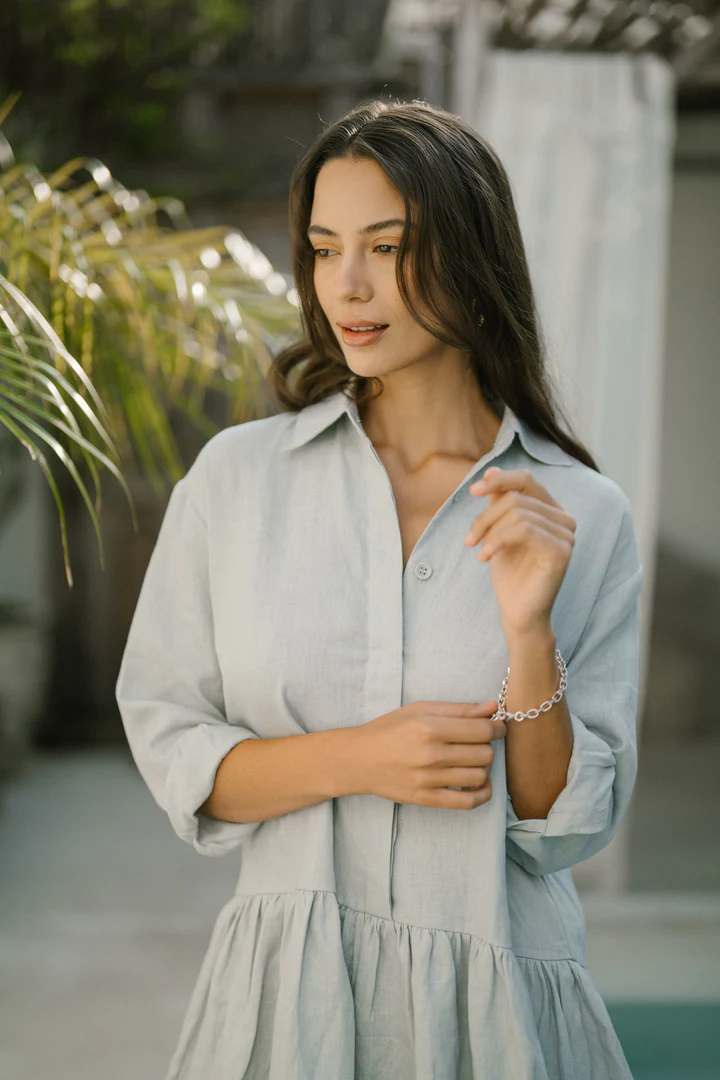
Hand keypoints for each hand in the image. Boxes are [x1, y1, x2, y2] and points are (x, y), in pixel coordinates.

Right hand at [349, 699, 506, 809]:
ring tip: (474, 760)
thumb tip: (491, 708)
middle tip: (480, 742)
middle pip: (484, 754)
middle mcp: (431, 755)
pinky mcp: (426, 799)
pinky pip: (467, 802)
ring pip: (479, 776)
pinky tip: (480, 784)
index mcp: (430, 728)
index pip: (482, 731)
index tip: (498, 726)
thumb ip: (458, 709)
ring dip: (484, 768)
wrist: (359, 759)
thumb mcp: (420, 710)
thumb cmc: (389, 729)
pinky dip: (482, 794)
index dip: (497, 728)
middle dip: (489, 746)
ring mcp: (429, 780)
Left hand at [463, 466, 575, 636]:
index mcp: (552, 511)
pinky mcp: (562, 552)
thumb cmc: (509, 573)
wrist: (517, 612)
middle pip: (517, 498)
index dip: (500, 479)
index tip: (473, 491)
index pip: (527, 480)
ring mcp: (567, 535)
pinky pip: (524, 530)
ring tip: (477, 550)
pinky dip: (497, 541)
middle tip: (469, 539)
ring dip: (488, 530)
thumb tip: (491, 469)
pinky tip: (484, 557)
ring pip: (518, 513)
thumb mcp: (497, 531)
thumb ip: (498, 501)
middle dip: (486, 516)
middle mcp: (565, 520)